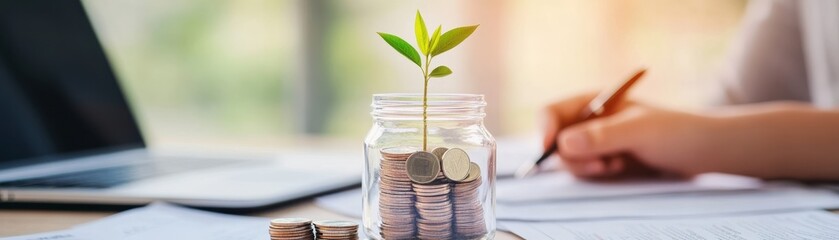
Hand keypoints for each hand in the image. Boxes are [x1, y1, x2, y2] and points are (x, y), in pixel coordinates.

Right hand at [543, 92, 713, 178]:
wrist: (703, 152)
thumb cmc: (676, 132)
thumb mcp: (639, 131)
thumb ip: (601, 137)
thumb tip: (563, 143)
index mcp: (593, 101)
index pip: (552, 112)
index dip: (545, 129)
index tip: (548, 147)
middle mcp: (588, 120)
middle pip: (555, 140)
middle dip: (573, 155)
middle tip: (602, 164)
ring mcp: (595, 142)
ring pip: (567, 159)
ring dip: (587, 166)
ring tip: (615, 165)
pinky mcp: (603, 160)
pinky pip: (583, 170)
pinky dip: (596, 173)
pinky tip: (619, 169)